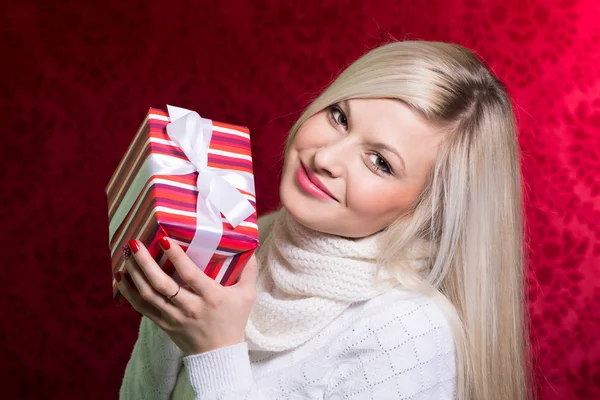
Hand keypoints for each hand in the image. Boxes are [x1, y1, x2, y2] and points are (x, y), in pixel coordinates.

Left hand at [116, 237, 257, 355]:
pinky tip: (122, 277)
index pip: (191, 275)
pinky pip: (142, 308)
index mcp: (211, 297)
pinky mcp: (163, 324)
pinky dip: (129, 292)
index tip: (165, 240)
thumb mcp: (247, 296)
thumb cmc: (234, 320)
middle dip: (145, 263)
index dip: (177, 257)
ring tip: (126, 255)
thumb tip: (250, 247)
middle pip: (162, 285)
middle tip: (134, 244)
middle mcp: (190, 307)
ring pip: (148, 295)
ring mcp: (174, 318)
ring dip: (134, 274)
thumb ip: (248, 271)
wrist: (219, 354)